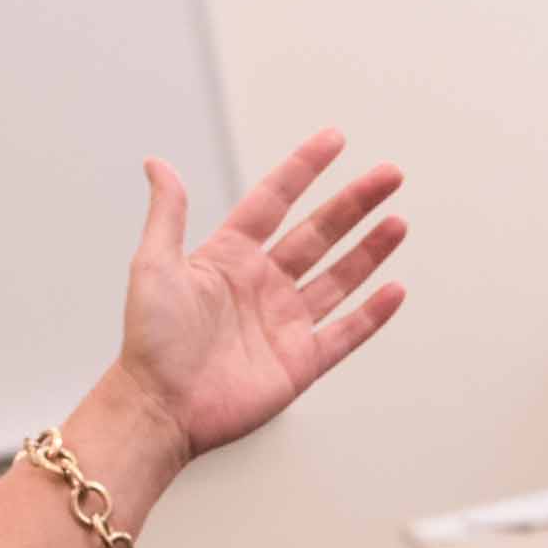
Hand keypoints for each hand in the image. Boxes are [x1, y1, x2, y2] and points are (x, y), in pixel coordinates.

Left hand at [113, 131, 408, 458]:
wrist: (159, 407)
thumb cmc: (150, 341)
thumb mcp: (153, 265)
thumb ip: (168, 214)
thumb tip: (158, 164)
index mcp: (230, 257)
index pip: (275, 201)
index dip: (304, 169)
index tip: (334, 140)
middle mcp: (262, 285)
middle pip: (319, 233)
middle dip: (354, 203)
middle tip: (389, 175)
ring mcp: (284, 323)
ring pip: (339, 277)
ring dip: (369, 250)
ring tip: (397, 221)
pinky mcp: (299, 362)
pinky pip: (345, 333)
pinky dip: (372, 315)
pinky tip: (393, 290)